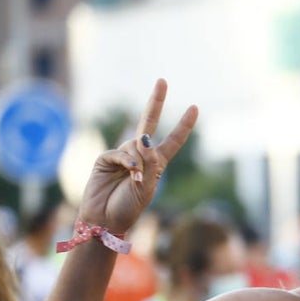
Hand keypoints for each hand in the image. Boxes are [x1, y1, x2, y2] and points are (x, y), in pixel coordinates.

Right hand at [79, 78, 197, 233]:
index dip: (184, 125)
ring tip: (137, 180)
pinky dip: (127, 163)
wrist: (105, 220)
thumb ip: (149, 164)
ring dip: (139, 162)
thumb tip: (145, 138)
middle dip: (156, 102)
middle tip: (162, 80)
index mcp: (156, 164)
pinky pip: (121, 153)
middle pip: (150, 123)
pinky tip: (130, 173)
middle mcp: (140, 156)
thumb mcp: (147, 188)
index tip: (194, 108)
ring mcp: (122, 155)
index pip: (173, 140)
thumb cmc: (128, 208)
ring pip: (136, 145)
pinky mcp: (106, 158)